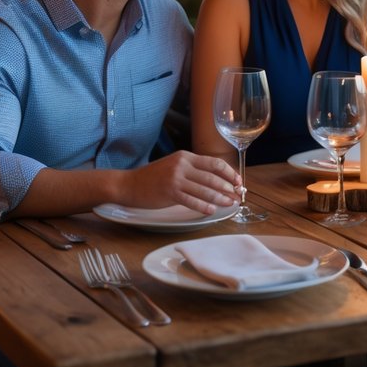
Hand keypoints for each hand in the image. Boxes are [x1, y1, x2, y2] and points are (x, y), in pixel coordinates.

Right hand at [124, 150, 241, 214]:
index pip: (214, 163)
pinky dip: (203, 206)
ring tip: (229, 204)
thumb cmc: (153, 177)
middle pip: (212, 177)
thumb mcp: (174, 165)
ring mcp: (176, 179)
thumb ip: (192, 169)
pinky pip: (191, 200)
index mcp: (186, 156)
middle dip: (227, 187)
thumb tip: (215, 180)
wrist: (129, 184)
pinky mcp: (170, 192)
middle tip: (237, 196)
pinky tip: (211, 210)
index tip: (237, 181)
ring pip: (204, 189)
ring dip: (219, 198)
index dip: (229, 172)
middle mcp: (182, 165)